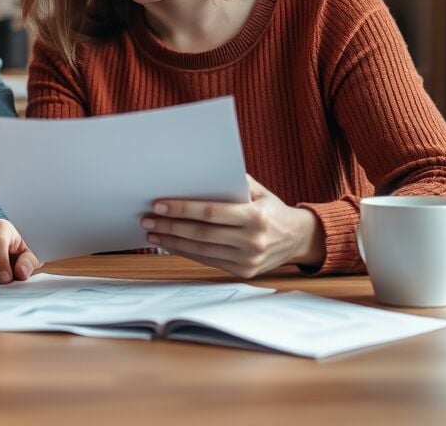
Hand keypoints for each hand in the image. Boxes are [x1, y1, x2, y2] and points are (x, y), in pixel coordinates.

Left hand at [141, 175, 324, 277]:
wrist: (298, 238)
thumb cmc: (271, 209)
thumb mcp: (258, 191)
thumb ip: (232, 183)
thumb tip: (195, 174)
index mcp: (255, 217)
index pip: (210, 213)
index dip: (182, 209)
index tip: (158, 204)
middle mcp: (252, 241)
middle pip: (200, 233)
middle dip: (170, 226)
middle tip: (147, 219)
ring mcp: (248, 260)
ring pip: (200, 250)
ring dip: (172, 242)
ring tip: (153, 232)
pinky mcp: (243, 272)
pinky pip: (207, 260)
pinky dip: (185, 252)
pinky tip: (170, 244)